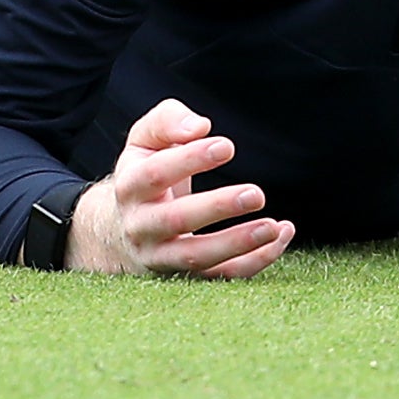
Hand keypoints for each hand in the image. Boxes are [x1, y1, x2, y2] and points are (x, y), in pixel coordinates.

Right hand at [59, 98, 295, 276]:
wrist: (117, 230)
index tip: (227, 146)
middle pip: (175, 220)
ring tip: (273, 226)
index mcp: (130, 187)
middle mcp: (141, 226)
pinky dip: (254, 261)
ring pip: (197, 258)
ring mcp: (162, 256)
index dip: (190, 159)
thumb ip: (168, 122)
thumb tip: (200, 127)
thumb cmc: (144, 173)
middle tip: (255, 194)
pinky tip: (281, 236)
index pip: (156, 174)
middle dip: (217, 207)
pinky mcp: (186, 276)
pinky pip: (221, 275)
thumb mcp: (144, 140)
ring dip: (237, 244)